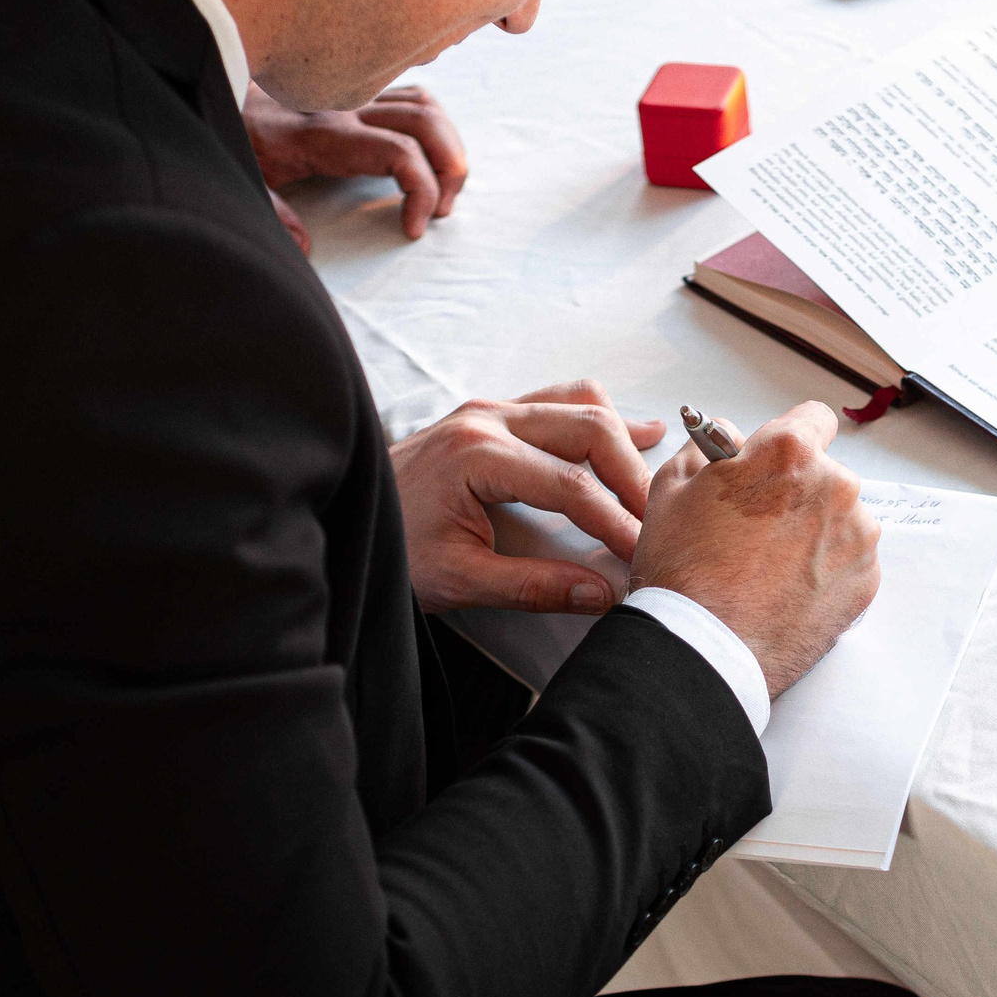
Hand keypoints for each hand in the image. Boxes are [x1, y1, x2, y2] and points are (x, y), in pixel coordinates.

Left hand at [244, 84, 467, 251]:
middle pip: (426, 122)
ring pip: (426, 105)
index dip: (423, 191)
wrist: (216, 83)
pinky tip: (425, 154)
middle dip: (449, 170)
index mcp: (323, 133)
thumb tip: (305, 246)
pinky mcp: (355, 92)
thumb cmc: (230, 135)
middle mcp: (346, 107)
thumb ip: (273, 214)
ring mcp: (354, 95)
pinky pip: (410, 96)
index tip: (413, 228)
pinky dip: (432, 124)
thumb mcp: (243, 181)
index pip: (399, 151)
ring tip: (442, 188)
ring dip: (447, 146)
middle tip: (441, 211)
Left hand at [389, 380, 667, 614]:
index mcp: (477, 455)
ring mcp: (489, 410)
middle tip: (655, 521)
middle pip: (588, 429)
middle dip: (630, 475)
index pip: (570, 487)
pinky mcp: (490, 415)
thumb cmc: (389, 546)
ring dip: (620, 441)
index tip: (643, 552)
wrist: (342, 519)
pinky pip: (559, 402)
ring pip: (579, 404)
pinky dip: (598, 422)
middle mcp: (487, 420)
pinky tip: (633, 436)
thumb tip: (602, 594)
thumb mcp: (459, 579)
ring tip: (649, 483)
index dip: (615, 521)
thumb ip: (534, 587)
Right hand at [629, 402, 880, 696]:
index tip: (780, 461)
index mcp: (789, 453)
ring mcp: (858, 536)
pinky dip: (827, 572)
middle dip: (798, 493)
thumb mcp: (672, 488)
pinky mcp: (867, 581)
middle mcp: (835, 487)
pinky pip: (850, 562)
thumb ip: (708, 448)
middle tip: (758, 529)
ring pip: (841, 520)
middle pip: (825, 475)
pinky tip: (788, 591)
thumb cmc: (684, 571)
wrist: (704, 647)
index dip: (789, 439)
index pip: (813, 419)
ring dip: (815, 534)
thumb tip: (730, 439)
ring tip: (770, 568)